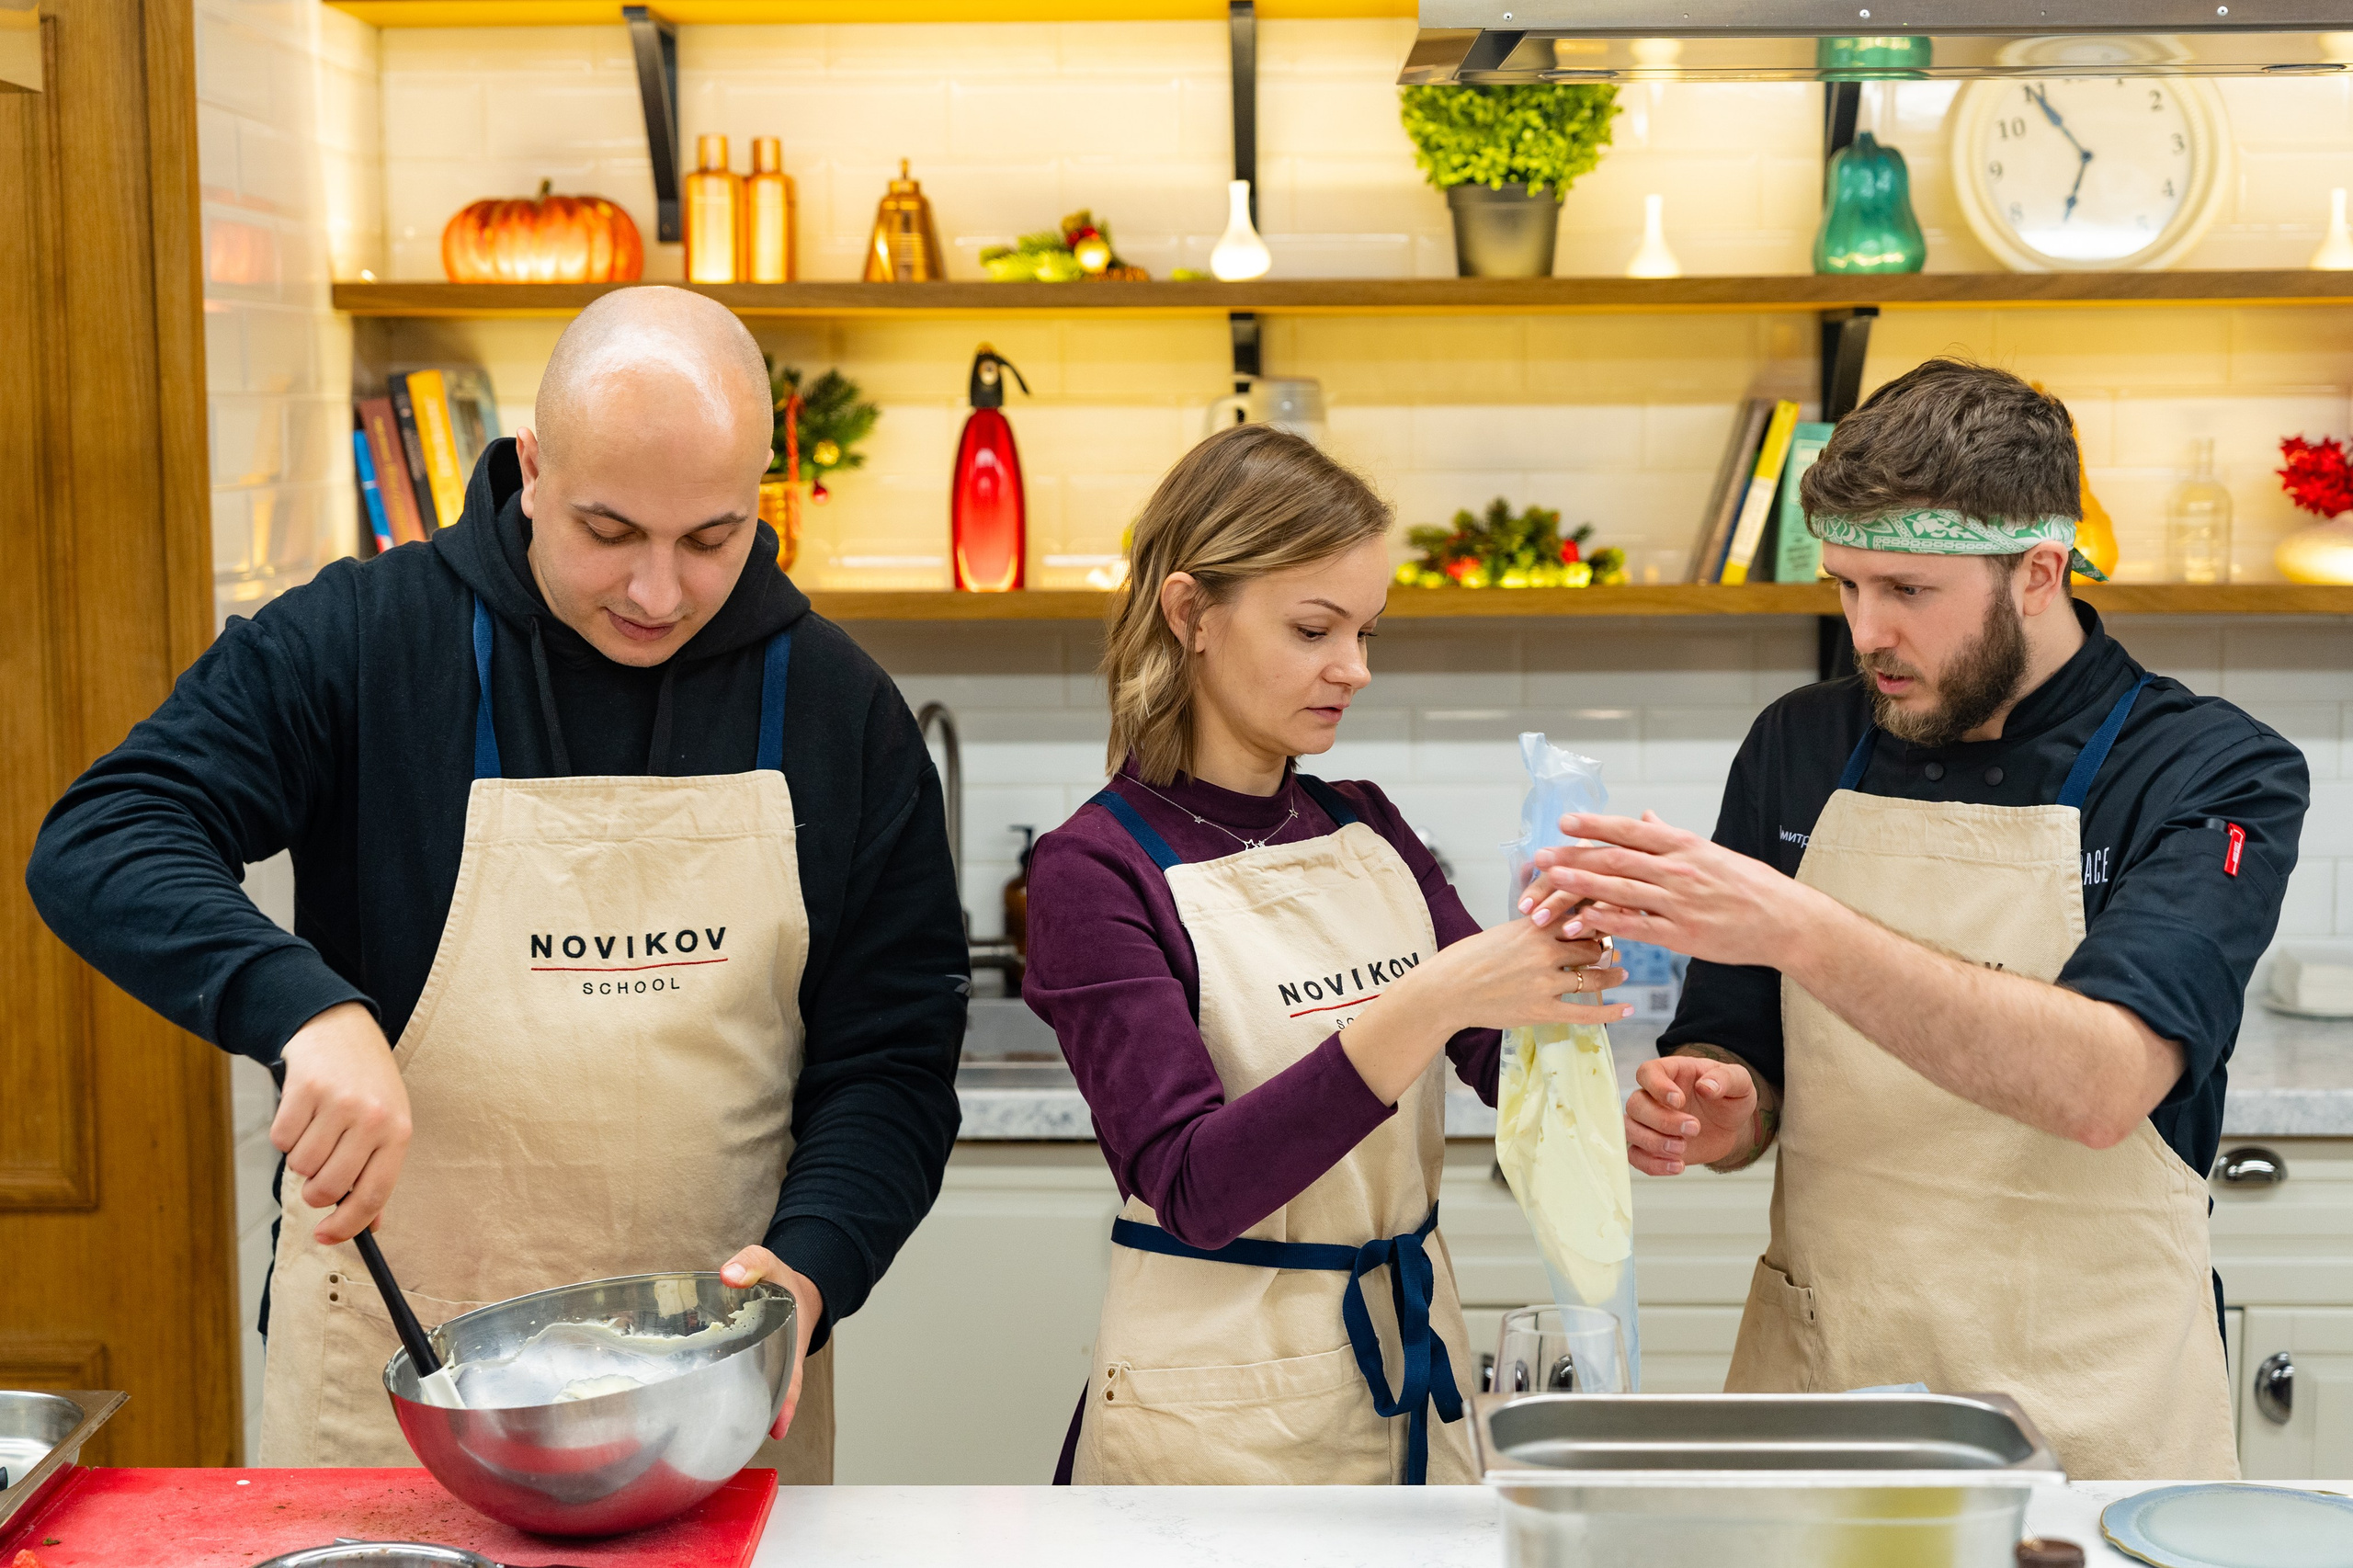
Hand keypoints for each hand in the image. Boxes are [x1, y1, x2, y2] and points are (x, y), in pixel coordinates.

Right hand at [272, 1002, 411, 1244]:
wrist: (341, 1029)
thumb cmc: (366, 1084)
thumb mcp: (387, 1123)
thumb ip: (377, 1173)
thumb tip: (369, 1225)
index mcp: (398, 1132)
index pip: (374, 1195)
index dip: (347, 1226)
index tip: (325, 1238)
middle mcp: (372, 1118)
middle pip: (329, 1187)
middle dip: (314, 1190)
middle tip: (317, 1172)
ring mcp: (339, 1102)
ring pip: (301, 1166)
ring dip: (300, 1157)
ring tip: (316, 1129)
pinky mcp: (305, 1088)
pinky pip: (281, 1139)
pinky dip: (285, 1134)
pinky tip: (302, 1112)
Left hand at [721, 1248, 822, 1440]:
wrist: (790, 1285)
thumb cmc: (780, 1279)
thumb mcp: (770, 1264)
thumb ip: (752, 1264)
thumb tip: (728, 1274)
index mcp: (790, 1343)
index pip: (792, 1379)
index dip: (787, 1404)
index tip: (780, 1429)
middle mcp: (779, 1362)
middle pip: (776, 1396)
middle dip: (766, 1419)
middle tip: (745, 1443)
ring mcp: (763, 1366)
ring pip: (757, 1395)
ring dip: (745, 1415)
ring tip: (724, 1441)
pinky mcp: (744, 1366)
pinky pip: (736, 1382)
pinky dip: (723, 1395)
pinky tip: (700, 1411)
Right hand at [1342, 925, 1624, 1103]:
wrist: (1445, 991)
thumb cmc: (1467, 959)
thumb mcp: (1503, 932)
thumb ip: (1533, 928)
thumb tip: (1558, 924)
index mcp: (1533, 927)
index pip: (1579, 914)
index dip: (1601, 914)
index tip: (1614, 914)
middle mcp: (1544, 952)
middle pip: (1593, 945)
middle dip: (1608, 946)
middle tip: (1617, 947)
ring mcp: (1545, 982)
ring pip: (1594, 976)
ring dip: (1612, 974)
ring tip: (1622, 973)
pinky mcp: (1542, 1010)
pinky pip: (1586, 1012)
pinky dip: (1610, 1011)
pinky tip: (1627, 1009)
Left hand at [1523, 811, 1829, 969]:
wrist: (1786, 921)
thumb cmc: (1750, 885)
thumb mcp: (1713, 852)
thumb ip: (1673, 837)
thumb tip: (1647, 818)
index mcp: (1685, 846)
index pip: (1631, 831)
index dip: (1595, 825)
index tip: (1564, 822)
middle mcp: (1679, 870)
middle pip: (1616, 859)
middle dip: (1574, 857)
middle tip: (1541, 856)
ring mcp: (1680, 903)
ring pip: (1620, 891)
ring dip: (1580, 887)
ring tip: (1549, 884)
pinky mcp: (1682, 935)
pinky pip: (1637, 926)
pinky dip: (1607, 923)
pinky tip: (1581, 922)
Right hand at [1624, 1054, 1757, 1175]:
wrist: (1730, 1127)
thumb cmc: (1730, 1098)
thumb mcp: (1740, 1082)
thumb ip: (1726, 1078)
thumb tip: (1707, 1086)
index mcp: (1671, 1073)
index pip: (1647, 1072)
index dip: (1657, 1086)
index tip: (1679, 1101)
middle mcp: (1653, 1096)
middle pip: (1635, 1104)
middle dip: (1662, 1121)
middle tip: (1694, 1129)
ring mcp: (1649, 1122)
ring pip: (1629, 1129)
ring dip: (1653, 1142)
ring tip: (1682, 1149)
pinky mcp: (1651, 1147)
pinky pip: (1636, 1156)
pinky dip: (1653, 1164)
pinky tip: (1678, 1165)